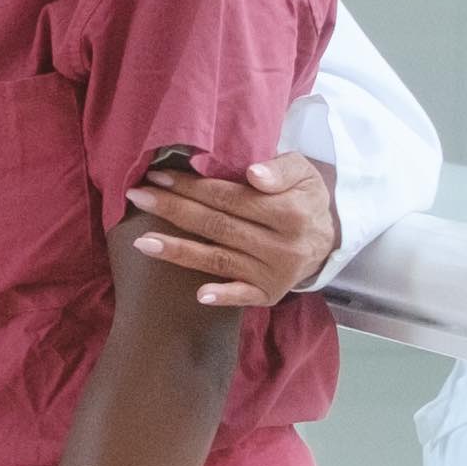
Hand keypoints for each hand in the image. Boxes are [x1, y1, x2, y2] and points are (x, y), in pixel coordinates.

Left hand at [125, 154, 343, 307]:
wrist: (329, 238)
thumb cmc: (304, 199)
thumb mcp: (303, 173)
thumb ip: (279, 169)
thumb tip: (253, 174)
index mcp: (290, 212)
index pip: (229, 197)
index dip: (192, 187)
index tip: (158, 177)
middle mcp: (283, 246)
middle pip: (217, 226)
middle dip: (174, 210)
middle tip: (137, 197)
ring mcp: (275, 273)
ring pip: (218, 259)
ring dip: (179, 251)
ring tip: (142, 243)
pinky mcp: (270, 293)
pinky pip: (243, 296)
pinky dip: (223, 295)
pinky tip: (199, 295)